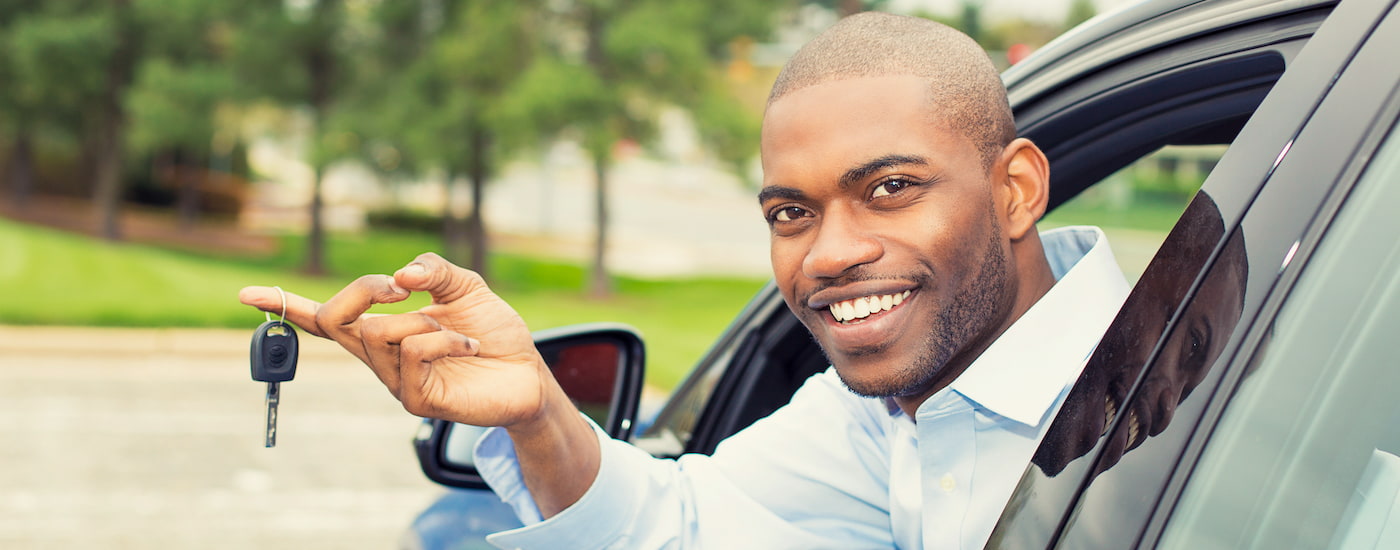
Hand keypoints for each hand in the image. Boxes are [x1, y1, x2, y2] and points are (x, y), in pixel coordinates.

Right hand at [239, 253, 550, 426]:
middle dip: (364, 289)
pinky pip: (414, 353)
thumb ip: (432, 270)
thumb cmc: (492, 332)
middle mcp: (380, 356)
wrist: (529, 372)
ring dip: (421, 319)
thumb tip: (400, 275)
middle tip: (403, 287)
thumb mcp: (465, 287)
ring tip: (454, 330)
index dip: (286, 305)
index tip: (247, 293)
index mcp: (382, 328)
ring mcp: (396, 381)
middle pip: (336, 318)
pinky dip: (446, 339)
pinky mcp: (418, 400)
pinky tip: (471, 348)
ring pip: (379, 333)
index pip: (324, 317)